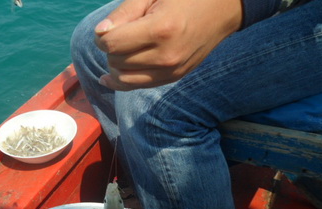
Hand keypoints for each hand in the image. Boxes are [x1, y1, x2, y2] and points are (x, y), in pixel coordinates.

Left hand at [94, 0, 242, 89]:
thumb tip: (99, 34)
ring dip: (115, 65)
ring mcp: (171, 71)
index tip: (106, 28)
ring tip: (121, 50)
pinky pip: (137, 87)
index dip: (102, 36)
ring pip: (123, 79)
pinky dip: (120, 81)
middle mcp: (166, 56)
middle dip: (110, 48)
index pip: (112, 45)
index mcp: (161, 30)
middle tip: (120, 33)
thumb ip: (124, 13)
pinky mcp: (173, 78)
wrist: (223, 9)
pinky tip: (109, 76)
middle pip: (116, 61)